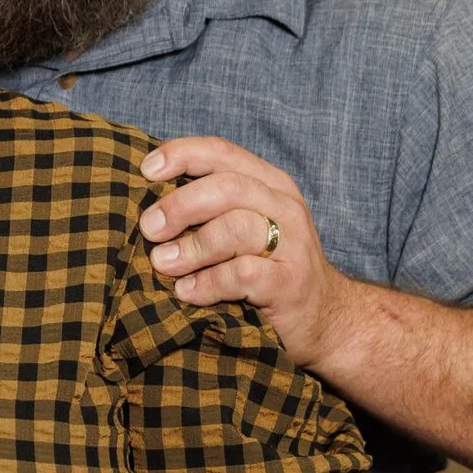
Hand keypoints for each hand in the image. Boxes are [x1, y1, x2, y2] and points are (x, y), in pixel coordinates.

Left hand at [139, 136, 356, 367]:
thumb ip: (211, 210)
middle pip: (227, 187)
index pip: (223, 153)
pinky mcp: (290, 283)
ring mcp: (292, 244)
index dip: (182, 155)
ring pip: (235, 227)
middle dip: (180, 205)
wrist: (326, 319)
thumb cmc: (269, 270)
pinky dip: (207, 283)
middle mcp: (285, 206)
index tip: (146, 171)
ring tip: (163, 263)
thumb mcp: (247, 229)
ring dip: (191, 246)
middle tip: (150, 229)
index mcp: (270, 184)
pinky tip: (187, 292)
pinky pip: (241, 274)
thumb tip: (149, 205)